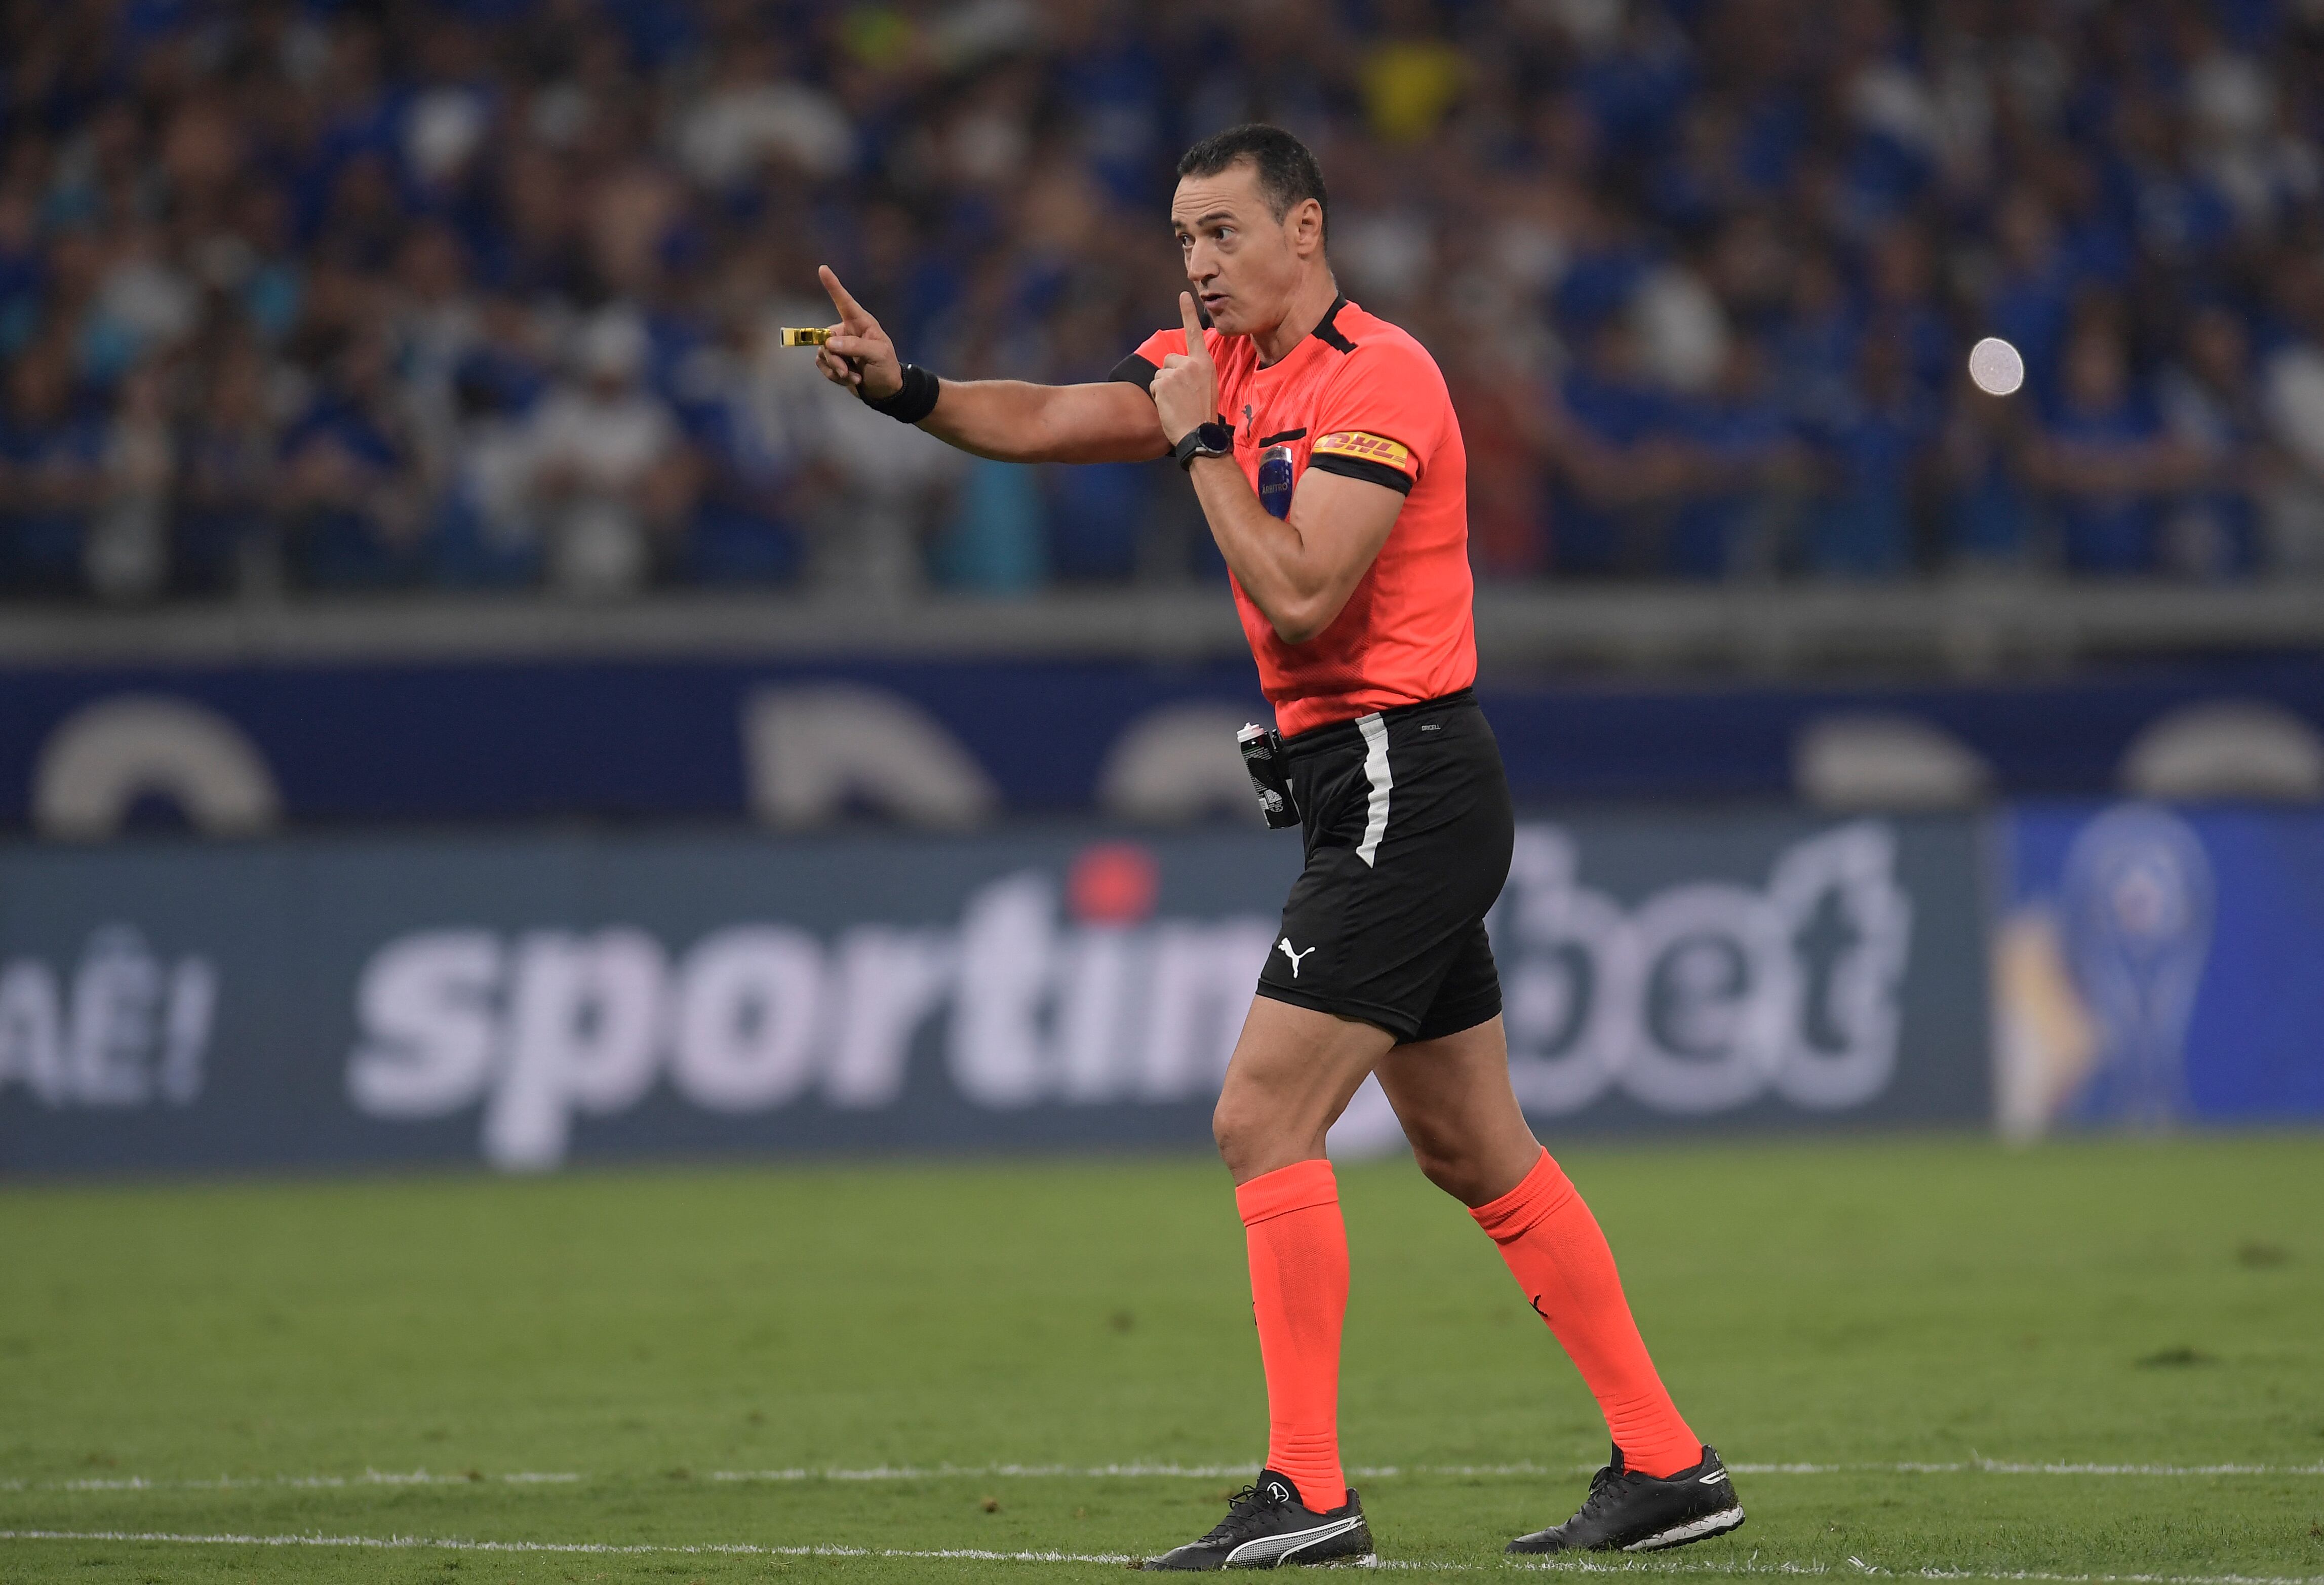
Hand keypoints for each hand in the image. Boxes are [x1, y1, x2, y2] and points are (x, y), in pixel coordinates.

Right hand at [813, 265, 902, 400]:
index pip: (844, 301)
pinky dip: (833, 376)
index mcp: (861, 323)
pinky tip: (849, 380)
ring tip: (853, 377)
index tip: (823, 269)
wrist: (885, 390)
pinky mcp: (833, 360)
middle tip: (846, 371)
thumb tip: (830, 343)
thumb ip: (855, 346)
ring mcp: (839, 346)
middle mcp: (847, 331)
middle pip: (826, 338)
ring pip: (822, 353)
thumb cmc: (887, 367)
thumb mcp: (877, 355)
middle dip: (834, 358)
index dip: (833, 285)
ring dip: (835, 369)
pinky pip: (822, 365)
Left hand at [1149, 292, 1217, 446]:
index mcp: (1205, 364)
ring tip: (1177, 403)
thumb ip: (1194, 372)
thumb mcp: (1207, 387)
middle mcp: (1192, 363)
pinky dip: (1158, 396)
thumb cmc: (1202, 415)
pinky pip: (1154, 385)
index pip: (1195, 333)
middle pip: (1169, 359)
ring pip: (1160, 373)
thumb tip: (1177, 368)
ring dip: (1164, 388)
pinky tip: (1170, 406)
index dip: (1188, 312)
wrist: (1199, 434)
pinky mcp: (1165, 381)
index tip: (1183, 294)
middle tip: (1182, 396)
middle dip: (1170, 375)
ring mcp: (1178, 372)